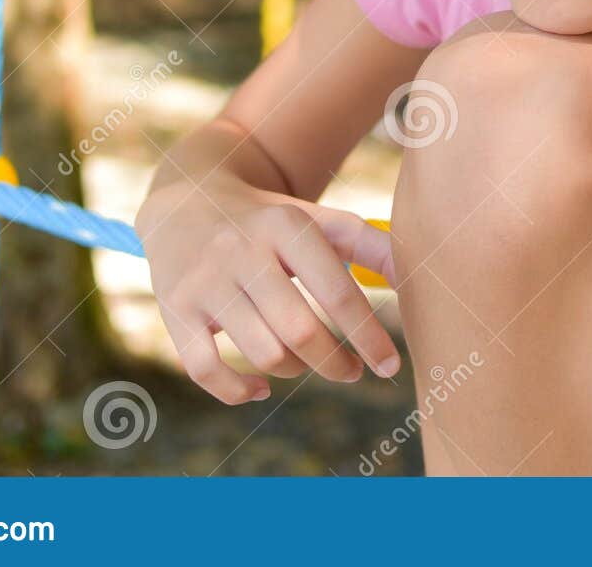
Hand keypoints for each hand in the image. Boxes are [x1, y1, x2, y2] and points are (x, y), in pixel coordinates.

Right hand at [136, 178, 400, 404]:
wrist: (188, 200)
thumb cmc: (272, 221)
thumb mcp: (319, 221)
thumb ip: (370, 246)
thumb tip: (418, 282)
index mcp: (286, 226)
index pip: (336, 290)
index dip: (369, 335)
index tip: (390, 365)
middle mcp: (241, 250)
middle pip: (300, 330)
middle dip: (336, 362)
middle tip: (353, 372)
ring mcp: (203, 282)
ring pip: (261, 352)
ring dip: (295, 371)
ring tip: (307, 362)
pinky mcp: (174, 309)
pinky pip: (206, 370)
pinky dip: (238, 391)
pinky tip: (261, 388)